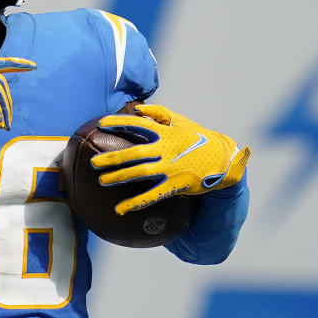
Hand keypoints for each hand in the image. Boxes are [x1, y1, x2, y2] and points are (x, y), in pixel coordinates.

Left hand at [91, 103, 249, 215]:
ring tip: (102, 181)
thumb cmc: (199, 138)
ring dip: (119, 177)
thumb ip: (159, 113)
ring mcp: (170, 168)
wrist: (223, 159)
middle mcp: (166, 150)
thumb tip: (137, 108)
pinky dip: (135, 203)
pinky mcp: (175, 185)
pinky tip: (120, 209)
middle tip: (94, 163)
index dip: (119, 122)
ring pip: (140, 173)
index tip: (101, 122)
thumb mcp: (181, 121)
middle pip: (134, 153)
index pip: (138, 124)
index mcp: (166, 133)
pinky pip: (152, 195)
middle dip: (113, 157)